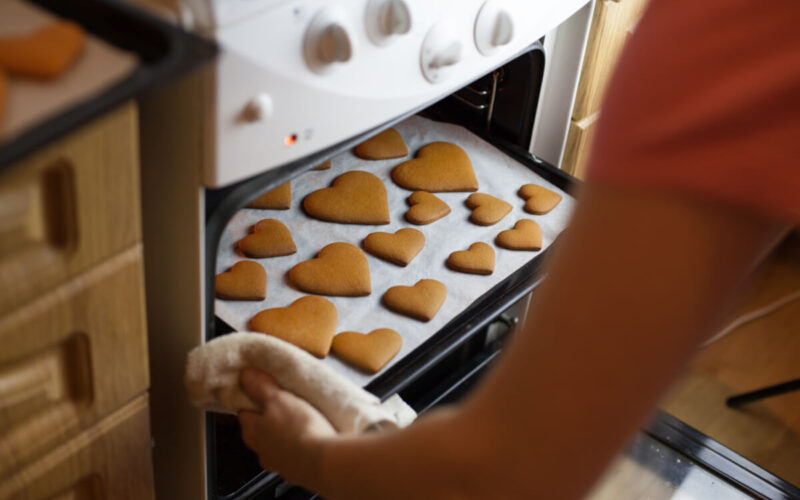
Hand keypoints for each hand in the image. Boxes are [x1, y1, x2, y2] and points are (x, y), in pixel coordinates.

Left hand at [238, 369, 335, 484]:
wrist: (323, 462)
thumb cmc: (298, 431)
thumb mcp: (278, 399)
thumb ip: (261, 388)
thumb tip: (246, 376)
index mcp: (252, 432)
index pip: (245, 413)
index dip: (253, 400)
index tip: (263, 390)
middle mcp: (262, 452)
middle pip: (262, 430)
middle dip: (272, 418)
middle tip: (287, 404)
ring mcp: (280, 464)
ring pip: (279, 444)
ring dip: (288, 434)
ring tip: (304, 420)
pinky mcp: (299, 471)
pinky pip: (297, 454)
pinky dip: (302, 446)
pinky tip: (314, 438)